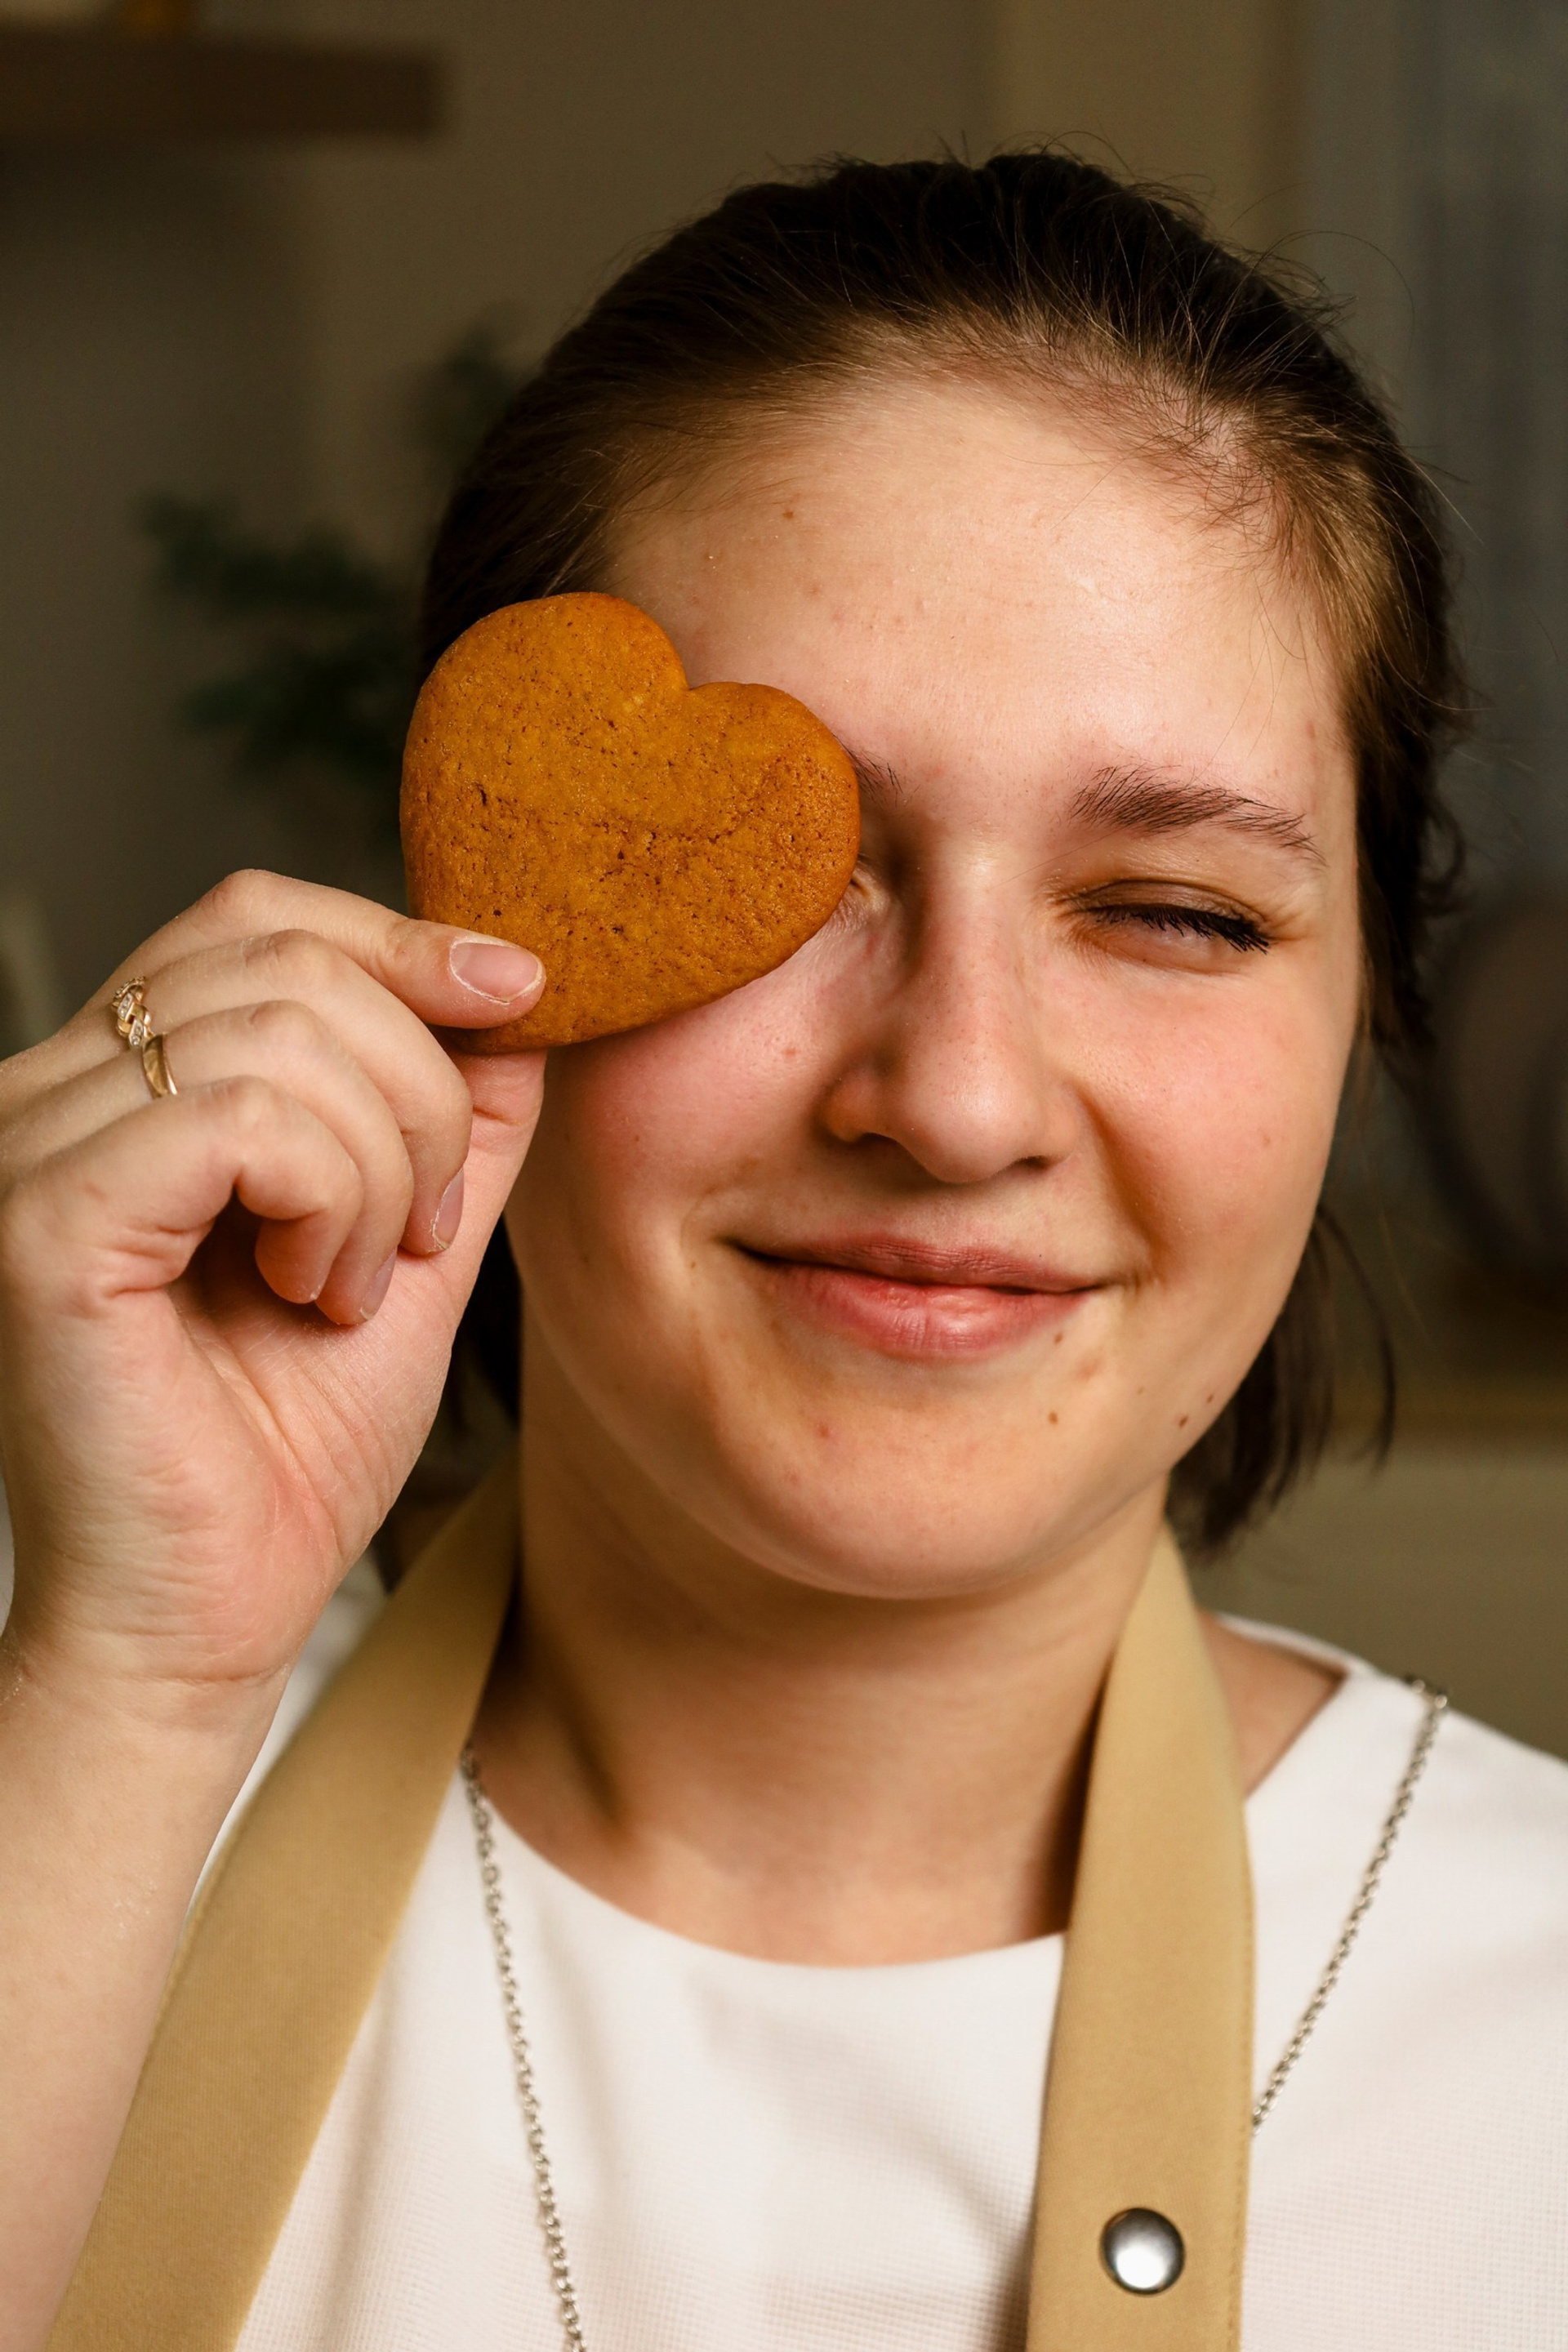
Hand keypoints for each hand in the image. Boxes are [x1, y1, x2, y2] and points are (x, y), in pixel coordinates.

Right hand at [0, 870, 544, 1717]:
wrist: (208, 1616)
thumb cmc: (289, 1449)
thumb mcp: (412, 1241)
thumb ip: (455, 1116)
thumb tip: (515, 992)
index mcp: (126, 1083)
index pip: (256, 916)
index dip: (402, 936)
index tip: (522, 993)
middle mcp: (49, 1090)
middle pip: (285, 957)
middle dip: (418, 1086)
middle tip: (426, 1229)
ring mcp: (31, 1147)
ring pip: (281, 1033)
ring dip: (385, 1166)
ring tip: (360, 1280)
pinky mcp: (42, 1221)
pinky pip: (242, 1120)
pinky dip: (332, 1199)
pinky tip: (319, 1290)